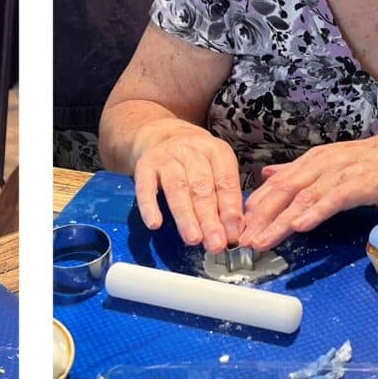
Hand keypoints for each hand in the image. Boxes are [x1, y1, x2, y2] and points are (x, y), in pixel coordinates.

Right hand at [129, 119, 244, 252]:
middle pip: (202, 187)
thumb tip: (233, 232)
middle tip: (215, 244)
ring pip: (177, 188)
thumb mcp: (215, 169)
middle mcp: (191, 151)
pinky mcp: (144, 166)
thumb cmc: (195, 161)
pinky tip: (155, 224)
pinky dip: (149, 206)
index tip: (233, 234)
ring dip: (186, 216)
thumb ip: (225, 197)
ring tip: (193, 238)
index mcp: (215, 151)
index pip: (226, 182)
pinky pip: (145, 187)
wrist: (161, 135)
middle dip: (210, 218)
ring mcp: (166, 158)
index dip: (230, 210)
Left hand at [237, 133, 377, 252]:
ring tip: (262, 241)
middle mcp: (320, 165)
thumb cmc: (367, 164)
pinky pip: (332, 200)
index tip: (239, 226)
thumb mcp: (328, 162)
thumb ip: (296, 170)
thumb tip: (266, 174)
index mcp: (310, 161)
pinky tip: (299, 226)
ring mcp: (339, 174)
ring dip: (279, 222)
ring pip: (302, 199)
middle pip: (282, 192)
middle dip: (260, 218)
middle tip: (243, 241)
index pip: (275, 184)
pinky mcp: (358, 185)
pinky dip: (314, 213)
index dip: (255, 206)